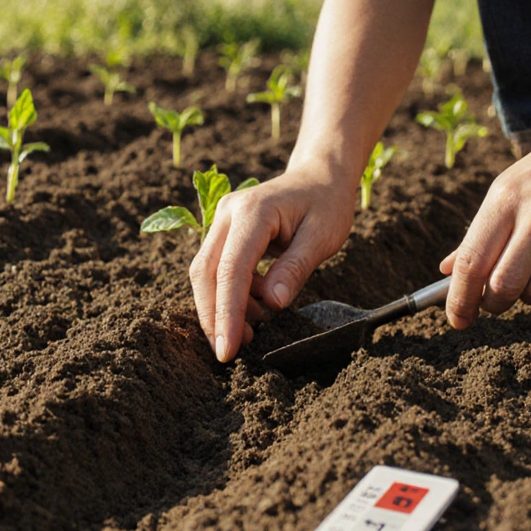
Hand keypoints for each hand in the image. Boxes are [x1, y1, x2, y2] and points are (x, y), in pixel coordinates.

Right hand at [189, 168, 356, 361]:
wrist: (319, 177)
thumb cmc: (325, 204)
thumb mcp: (322, 237)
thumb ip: (296, 269)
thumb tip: (273, 304)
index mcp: (253, 212)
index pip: (231, 270)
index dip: (226, 313)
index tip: (227, 349)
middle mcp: (228, 213)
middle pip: (205, 273)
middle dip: (213, 317)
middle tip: (230, 352)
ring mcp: (222, 221)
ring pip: (205, 273)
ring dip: (223, 308)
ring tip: (256, 328)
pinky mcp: (224, 232)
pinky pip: (217, 269)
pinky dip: (232, 295)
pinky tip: (258, 307)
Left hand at [440, 110, 530, 327]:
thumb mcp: (508, 187)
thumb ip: (480, 231)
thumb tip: (447, 271)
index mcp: (504, 199)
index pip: (471, 262)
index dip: (459, 299)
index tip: (457, 320)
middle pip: (504, 286)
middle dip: (494, 304)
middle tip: (494, 301)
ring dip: (530, 294)